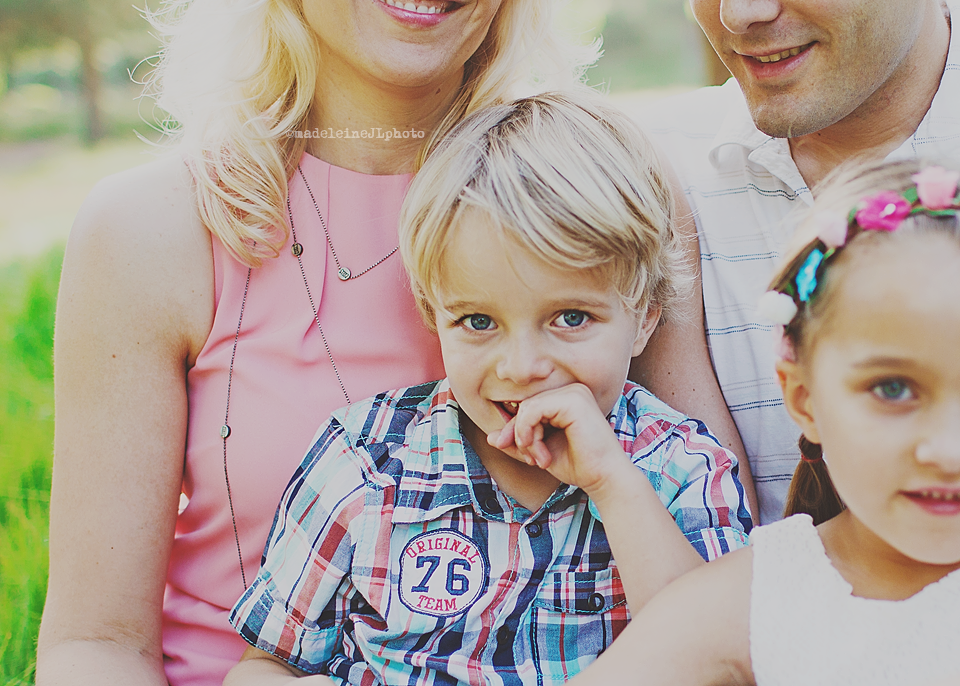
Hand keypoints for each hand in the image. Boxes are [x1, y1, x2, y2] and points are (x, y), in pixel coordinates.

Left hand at [486, 383, 631, 496]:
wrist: (603, 479)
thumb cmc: (578, 466)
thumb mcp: (539, 452)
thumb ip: (518, 443)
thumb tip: (490, 437)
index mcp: (567, 399)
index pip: (529, 407)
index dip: (516, 430)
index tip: (522, 454)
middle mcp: (572, 391)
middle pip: (525, 406)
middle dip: (519, 435)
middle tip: (531, 459)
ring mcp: (574, 392)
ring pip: (527, 408)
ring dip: (525, 437)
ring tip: (538, 458)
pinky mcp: (573, 400)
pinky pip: (533, 410)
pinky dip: (528, 432)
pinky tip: (540, 453)